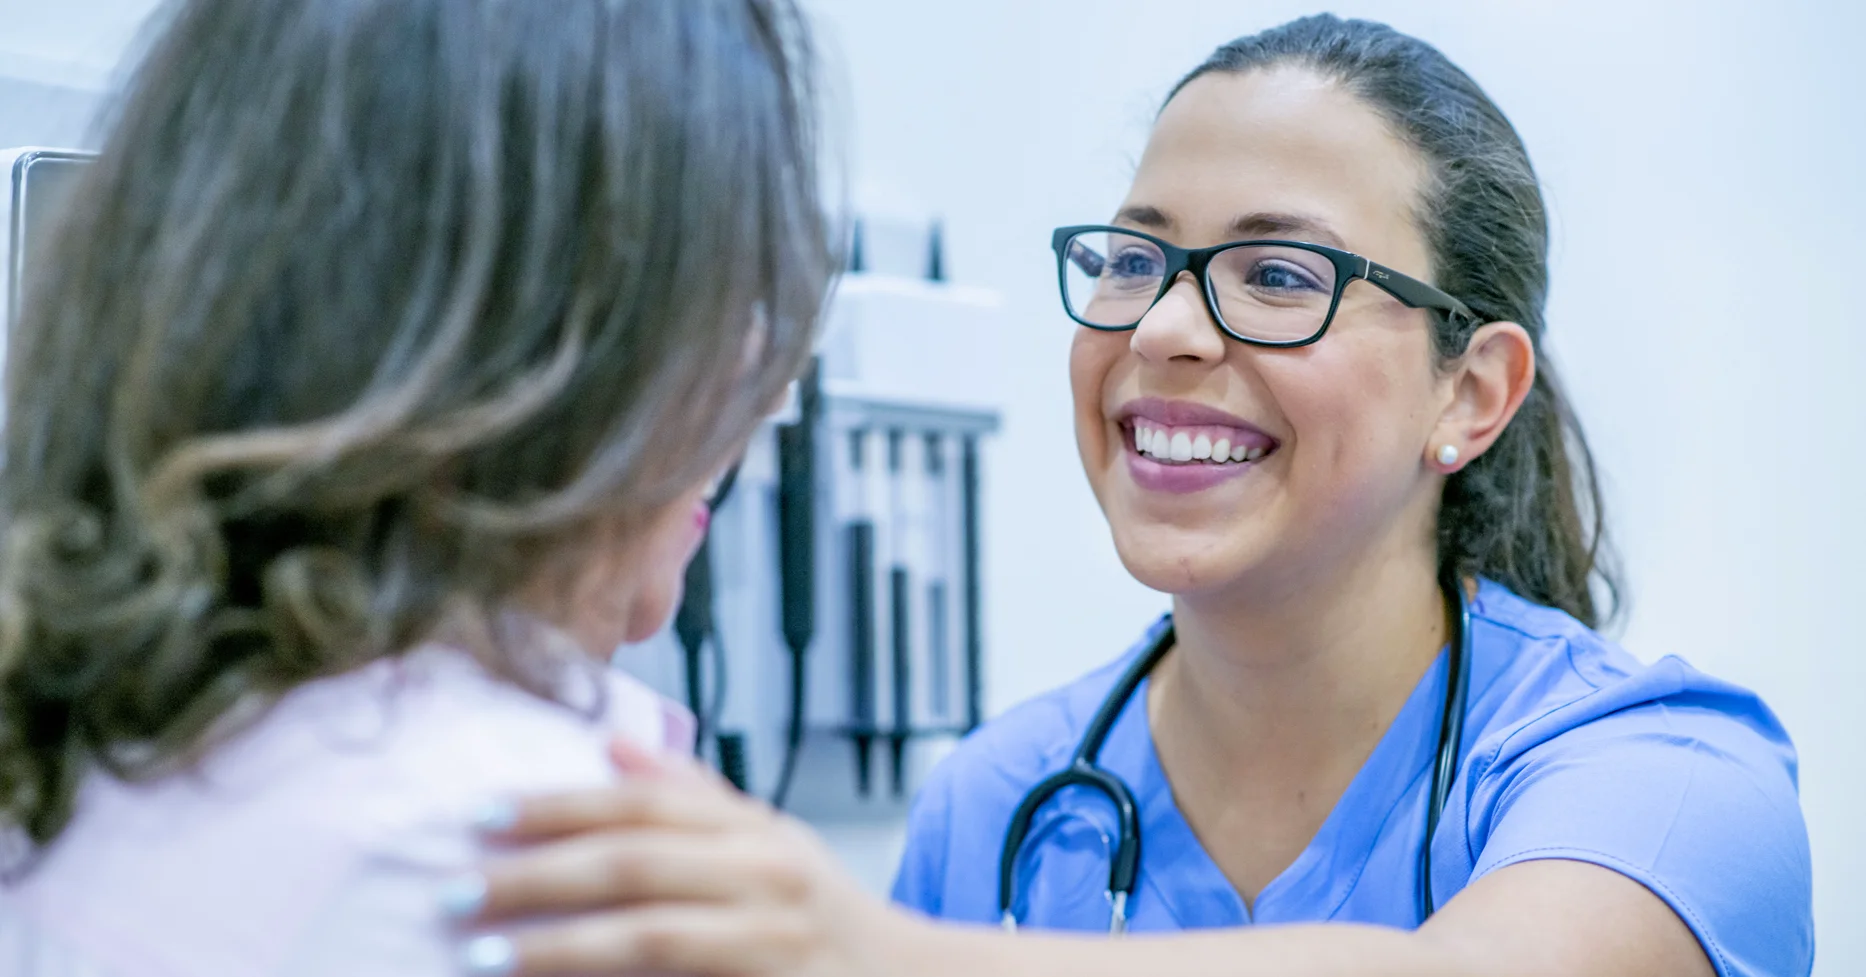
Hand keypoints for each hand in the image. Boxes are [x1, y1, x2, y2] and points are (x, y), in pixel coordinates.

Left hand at [453, 741, 928, 975]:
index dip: (560, 804)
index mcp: (753, 830)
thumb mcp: (770, 843)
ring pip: (649, 934)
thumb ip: (693, 797)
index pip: (644, 802)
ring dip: (556, 944)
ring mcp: (769, 938)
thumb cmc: (820, 917)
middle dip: (536, 874)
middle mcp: (765, 874)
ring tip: (481, 953)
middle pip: (634, 862)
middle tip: (454, 886)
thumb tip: (609, 745)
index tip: (482, 813)